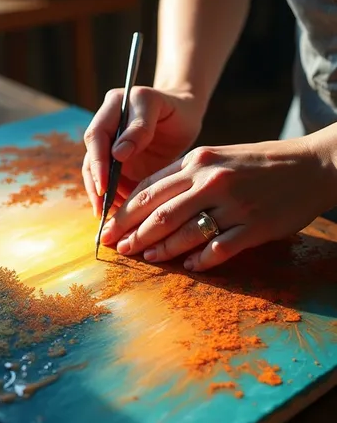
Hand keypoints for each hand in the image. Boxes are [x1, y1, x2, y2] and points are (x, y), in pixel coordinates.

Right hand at [82, 87, 202, 216]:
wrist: (184, 115)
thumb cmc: (176, 109)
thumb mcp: (160, 110)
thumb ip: (140, 128)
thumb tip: (117, 154)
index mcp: (112, 107)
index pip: (96, 136)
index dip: (98, 162)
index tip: (104, 185)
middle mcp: (105, 128)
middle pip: (91, 160)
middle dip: (96, 186)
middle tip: (103, 210)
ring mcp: (110, 148)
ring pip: (98, 175)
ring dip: (104, 196)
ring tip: (115, 217)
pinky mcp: (119, 165)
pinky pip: (112, 184)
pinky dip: (116, 199)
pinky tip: (123, 215)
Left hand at [99, 137, 335, 270]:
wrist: (313, 165)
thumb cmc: (261, 162)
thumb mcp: (220, 156)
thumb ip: (187, 175)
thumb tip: (150, 201)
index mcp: (199, 161)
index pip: (150, 189)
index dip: (124, 211)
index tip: (108, 227)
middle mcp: (211, 180)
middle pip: (158, 213)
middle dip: (131, 233)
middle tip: (116, 248)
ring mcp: (233, 204)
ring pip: (183, 233)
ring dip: (160, 250)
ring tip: (146, 258)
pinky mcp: (254, 226)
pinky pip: (218, 249)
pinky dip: (200, 260)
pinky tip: (190, 266)